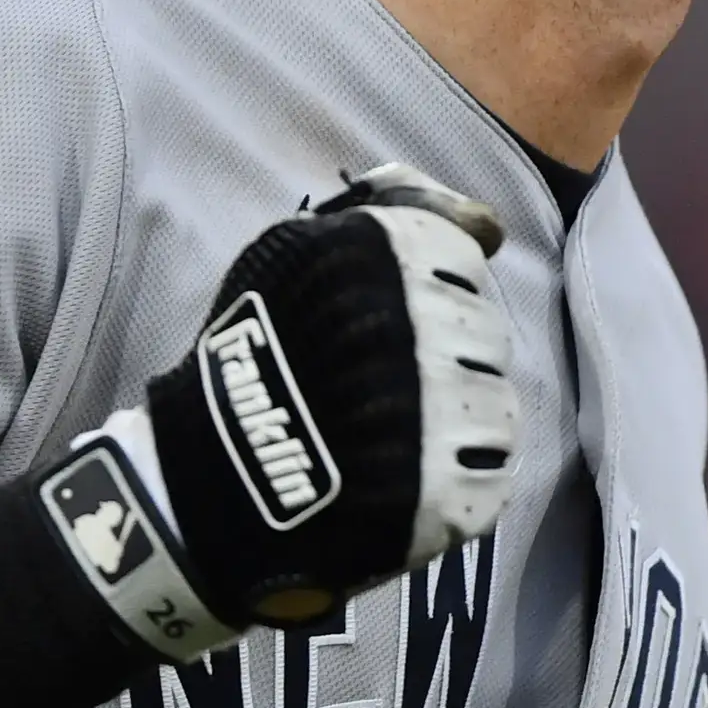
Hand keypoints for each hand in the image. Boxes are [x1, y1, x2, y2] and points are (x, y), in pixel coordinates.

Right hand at [39, 164, 517, 654]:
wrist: (211, 473)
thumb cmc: (257, 350)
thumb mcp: (298, 249)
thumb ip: (396, 213)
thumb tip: (489, 223)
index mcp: (381, 257)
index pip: (463, 259)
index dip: (434, 293)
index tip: (393, 320)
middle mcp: (418, 328)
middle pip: (486, 331)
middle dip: (446, 353)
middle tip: (385, 383)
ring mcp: (437, 415)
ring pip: (496, 403)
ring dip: (457, 417)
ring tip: (394, 433)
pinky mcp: (447, 494)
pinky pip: (493, 474)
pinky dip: (458, 479)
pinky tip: (406, 476)